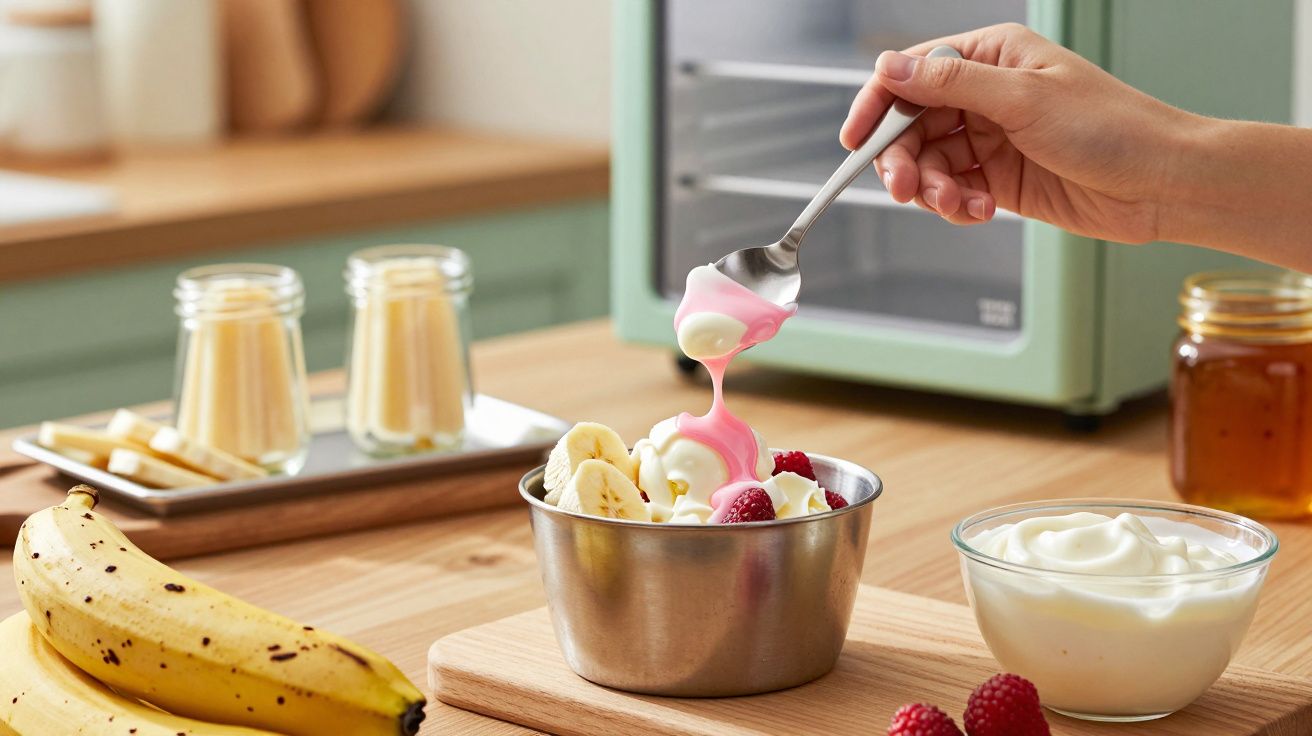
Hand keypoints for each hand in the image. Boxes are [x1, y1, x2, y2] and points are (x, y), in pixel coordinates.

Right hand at [841, 23, 1191, 244]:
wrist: (1160, 183)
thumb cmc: (1111, 128)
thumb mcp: (1023, 99)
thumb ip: (950, 85)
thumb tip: (890, 68)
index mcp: (990, 57)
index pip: (912, 75)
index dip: (878, 106)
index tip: (855, 140)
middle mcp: (985, 95)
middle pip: (912, 126)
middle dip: (904, 160)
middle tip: (906, 190)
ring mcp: (990, 138)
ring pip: (929, 164)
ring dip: (933, 190)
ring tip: (957, 205)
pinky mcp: (997, 179)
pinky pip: (952, 191)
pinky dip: (955, 206)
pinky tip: (978, 212)